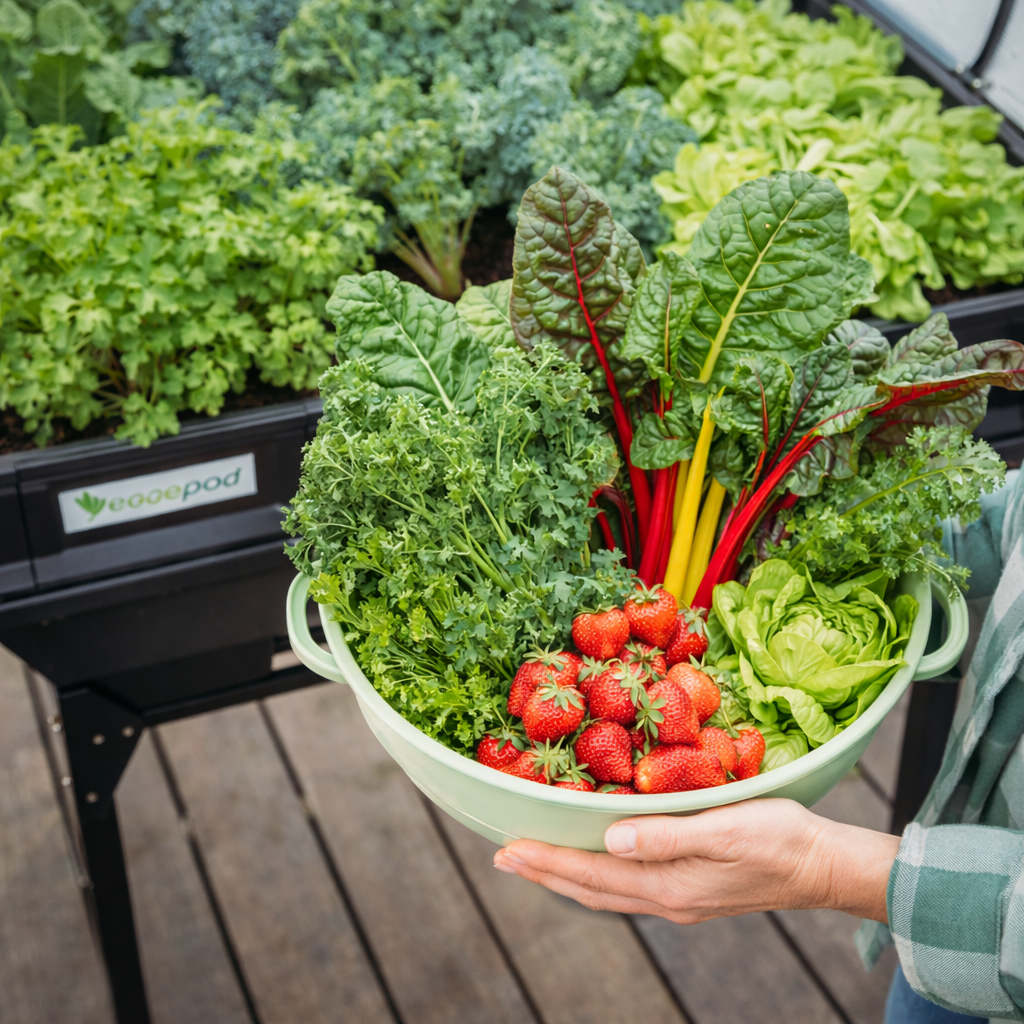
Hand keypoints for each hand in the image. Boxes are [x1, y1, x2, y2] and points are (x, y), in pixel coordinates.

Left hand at [492, 798, 898, 923]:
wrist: (827, 867)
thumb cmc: (781, 838)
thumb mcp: (727, 828)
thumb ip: (668, 836)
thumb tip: (612, 841)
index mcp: (668, 884)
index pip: (590, 874)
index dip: (546, 861)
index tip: (507, 849)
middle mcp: (666, 898)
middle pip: (589, 888)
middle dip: (544, 871)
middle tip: (504, 855)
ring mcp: (679, 898)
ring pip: (606, 891)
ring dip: (566, 875)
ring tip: (536, 859)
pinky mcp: (692, 890)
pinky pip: (627, 887)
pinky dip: (597, 875)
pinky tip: (595, 860)